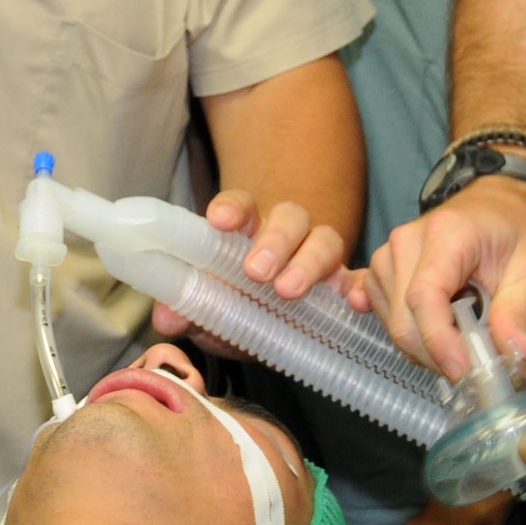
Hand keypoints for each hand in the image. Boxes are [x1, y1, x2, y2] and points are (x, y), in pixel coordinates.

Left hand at [151, 190, 348, 344]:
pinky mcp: (347, 284)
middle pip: (289, 218)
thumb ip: (189, 308)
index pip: (242, 207)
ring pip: (325, 239)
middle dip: (274, 240)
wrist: (287, 316)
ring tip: (289, 290)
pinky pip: (360, 278)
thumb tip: (165, 318)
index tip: (219, 220)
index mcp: (250, 231)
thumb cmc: (243, 304)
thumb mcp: (213, 309)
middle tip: (256, 271)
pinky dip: (361, 286)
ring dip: (308, 262)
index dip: (232, 209)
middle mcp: (289, 235)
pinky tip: (356, 303)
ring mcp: (321, 256)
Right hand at [356, 176, 525, 378]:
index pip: (425, 296)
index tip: (462, 372)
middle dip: (435, 355)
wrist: (499, 202)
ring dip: (423, 346)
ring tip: (461, 342)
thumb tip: (520, 353)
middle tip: (475, 370)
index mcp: (446, 234)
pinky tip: (422, 335)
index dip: (438, 340)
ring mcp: (389, 252)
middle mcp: (406, 241)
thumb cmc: (517, 231)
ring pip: (391, 320)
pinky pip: (380, 309)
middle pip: (403, 317)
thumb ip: (518, 311)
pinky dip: (404, 330)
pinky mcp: (383, 266)